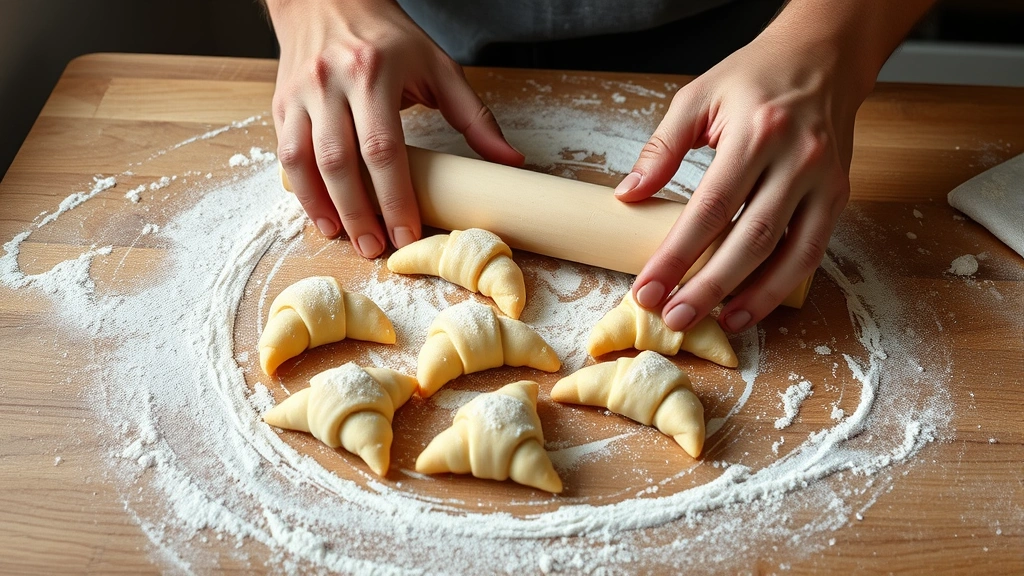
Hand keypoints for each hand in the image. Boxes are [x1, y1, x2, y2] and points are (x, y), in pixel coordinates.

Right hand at [267, 0, 523, 256]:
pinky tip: (322, 216)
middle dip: (359, 213)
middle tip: (376, 249)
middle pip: (340, 162)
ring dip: (324, 208)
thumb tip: (511, 162)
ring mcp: (300, 93)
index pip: (384, 148)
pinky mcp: (281, 104)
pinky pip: (285, 155)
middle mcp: (331, 82)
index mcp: (374, 73)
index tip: (407, 235)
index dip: (395, 198)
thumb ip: (474, 116)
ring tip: (346, 238)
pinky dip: (302, 192)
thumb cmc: (388, 38)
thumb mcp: (438, 66)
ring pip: (304, 162)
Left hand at [615, 22, 867, 332]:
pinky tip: (751, 305)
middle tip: (673, 317)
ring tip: (715, 323)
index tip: (647, 289)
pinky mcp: (838, 196)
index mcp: (756, 133)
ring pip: (788, 254)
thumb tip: (628, 196)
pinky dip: (782, 285)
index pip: (708, 208)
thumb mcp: (697, 98)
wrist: (823, 57)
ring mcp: (824, 181)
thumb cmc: (754, 78)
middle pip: (749, 239)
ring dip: (751, 298)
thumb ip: (662, 149)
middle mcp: (797, 160)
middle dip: (708, 287)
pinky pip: (812, 251)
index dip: (676, 255)